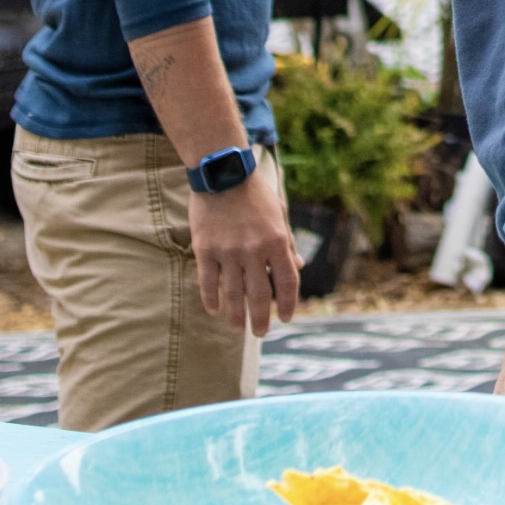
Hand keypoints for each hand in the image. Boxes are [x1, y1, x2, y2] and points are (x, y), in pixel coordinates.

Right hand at [189, 161, 303, 336]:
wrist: (223, 171)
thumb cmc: (255, 193)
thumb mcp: (280, 214)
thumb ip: (288, 243)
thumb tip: (299, 267)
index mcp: (277, 240)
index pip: (288, 282)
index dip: (290, 304)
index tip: (287, 318)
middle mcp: (254, 249)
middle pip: (260, 295)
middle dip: (261, 319)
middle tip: (260, 333)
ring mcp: (228, 251)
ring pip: (233, 294)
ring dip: (236, 315)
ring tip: (237, 328)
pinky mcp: (205, 249)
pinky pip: (208, 282)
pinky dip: (211, 299)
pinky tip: (215, 310)